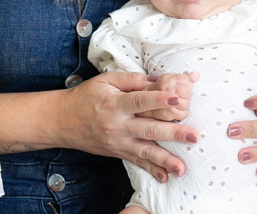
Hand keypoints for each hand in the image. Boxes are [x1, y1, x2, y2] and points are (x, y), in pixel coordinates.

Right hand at [66, 71, 199, 182]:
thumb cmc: (85, 96)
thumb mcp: (105, 80)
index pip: (140, 101)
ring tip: (182, 167)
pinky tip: (165, 177)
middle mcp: (118, 125)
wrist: (62, 121)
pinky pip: (137, 162)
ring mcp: (118, 142)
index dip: (158, 99)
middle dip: (173, 133)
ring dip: (166, 159)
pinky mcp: (118, 152)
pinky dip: (152, 171)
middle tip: (193, 136)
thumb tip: (159, 80)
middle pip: (148, 129)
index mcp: (115, 103)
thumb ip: (132, 79)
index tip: (177, 98)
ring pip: (145, 151)